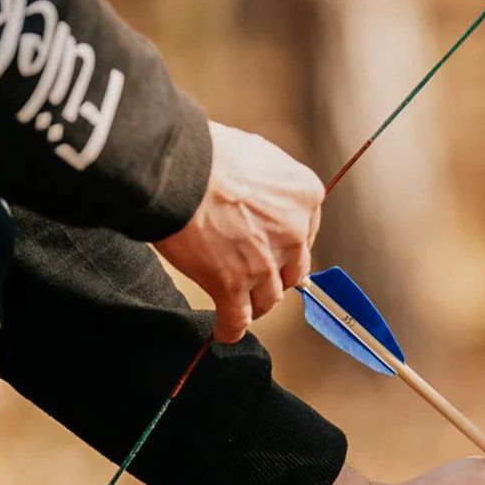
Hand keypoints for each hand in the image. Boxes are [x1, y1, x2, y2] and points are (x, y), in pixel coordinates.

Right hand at [154, 121, 323, 342]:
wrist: (176, 166)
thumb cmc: (206, 152)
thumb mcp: (254, 154)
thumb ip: (265, 182)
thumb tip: (254, 190)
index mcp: (304, 194)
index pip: (307, 230)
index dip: (288, 244)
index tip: (276, 249)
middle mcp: (293, 231)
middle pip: (292, 269)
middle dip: (276, 277)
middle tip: (257, 278)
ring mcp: (264, 263)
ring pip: (268, 298)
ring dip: (255, 305)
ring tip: (240, 306)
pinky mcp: (233, 286)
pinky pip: (237, 319)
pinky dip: (230, 329)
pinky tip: (223, 331)